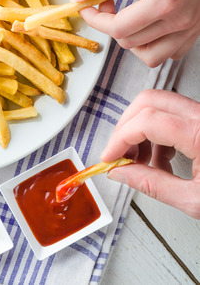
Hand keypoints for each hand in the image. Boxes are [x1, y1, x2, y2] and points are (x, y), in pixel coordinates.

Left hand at [70, 0, 199, 66]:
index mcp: (164, 1)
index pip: (118, 28)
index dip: (94, 19)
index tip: (87, 5)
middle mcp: (181, 20)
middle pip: (130, 42)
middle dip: (109, 25)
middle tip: (106, 1)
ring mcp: (192, 26)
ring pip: (151, 56)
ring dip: (130, 41)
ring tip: (125, 18)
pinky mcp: (197, 26)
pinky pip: (170, 52)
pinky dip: (153, 45)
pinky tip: (146, 24)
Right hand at [101, 89, 199, 218]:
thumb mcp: (195, 200)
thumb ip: (152, 185)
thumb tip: (121, 174)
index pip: (146, 122)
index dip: (119, 139)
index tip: (109, 158)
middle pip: (148, 101)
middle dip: (126, 126)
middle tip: (119, 153)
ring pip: (158, 105)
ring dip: (140, 130)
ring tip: (140, 163)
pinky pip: (171, 115)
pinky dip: (156, 134)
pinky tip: (160, 162)